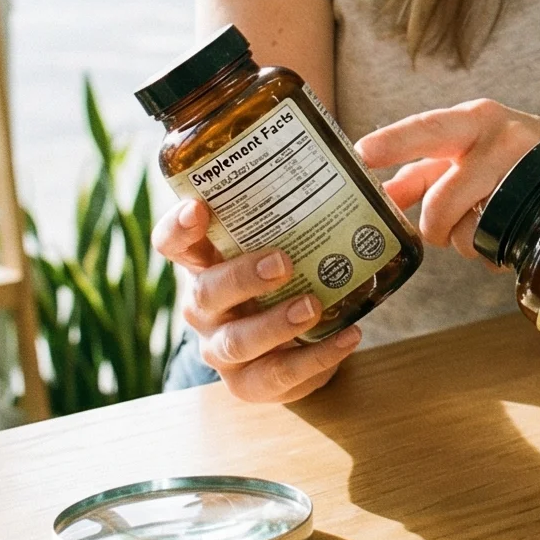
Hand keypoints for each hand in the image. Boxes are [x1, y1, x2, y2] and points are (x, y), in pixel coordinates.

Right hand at [152, 197, 361, 402]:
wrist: (289, 339)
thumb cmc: (283, 272)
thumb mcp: (281, 238)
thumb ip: (304, 206)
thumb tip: (366, 157)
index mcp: (205, 263)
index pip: (173, 243)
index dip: (178, 228)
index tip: (199, 208)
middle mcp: (204, 306)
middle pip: (205, 294)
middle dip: (242, 278)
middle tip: (282, 262)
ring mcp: (222, 348)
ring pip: (235, 342)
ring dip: (275, 324)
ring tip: (313, 305)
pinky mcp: (250, 383)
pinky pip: (277, 377)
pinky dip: (316, 358)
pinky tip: (349, 335)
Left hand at [356, 99, 539, 257]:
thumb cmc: (515, 153)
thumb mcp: (470, 148)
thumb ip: (424, 170)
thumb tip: (384, 197)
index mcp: (474, 120)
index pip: (428, 130)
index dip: (395, 141)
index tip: (364, 152)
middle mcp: (501, 139)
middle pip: (443, 197)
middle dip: (434, 225)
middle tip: (437, 230)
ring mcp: (527, 173)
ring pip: (469, 230)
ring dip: (464, 240)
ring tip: (481, 224)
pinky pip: (497, 245)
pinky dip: (490, 250)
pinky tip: (504, 232)